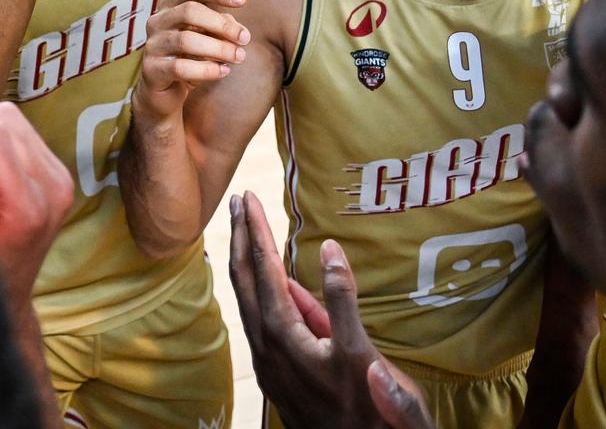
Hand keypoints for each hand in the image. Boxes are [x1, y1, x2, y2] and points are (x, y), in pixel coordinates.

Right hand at [134, 0, 247, 120]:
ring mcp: (152, 45)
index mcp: (170, 7)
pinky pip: (180, 67)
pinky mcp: (151, 69)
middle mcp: (157, 21)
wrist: (165, 94)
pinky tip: (224, 71)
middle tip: (245, 38)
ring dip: (218, 48)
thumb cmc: (190, 59)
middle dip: (222, 24)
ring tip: (239, 57)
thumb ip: (220, 27)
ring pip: (186, 40)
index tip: (243, 0)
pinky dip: (207, 69)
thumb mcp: (207, 37)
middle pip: (189, 12)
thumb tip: (237, 28)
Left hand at [228, 191, 434, 428]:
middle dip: (242, 239)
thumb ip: (341, 299)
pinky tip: (273, 283)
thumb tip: (328, 248)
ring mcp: (271, 360)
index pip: (263, 271)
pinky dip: (260, 290)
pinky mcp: (280, 371)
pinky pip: (262, 319)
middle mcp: (267, 346)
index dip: (256, 232)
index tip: (247, 198)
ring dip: (247, 263)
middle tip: (238, 201)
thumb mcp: (361, 353)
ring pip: (250, 301)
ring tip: (247, 231)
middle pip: (245, 281)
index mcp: (283, 335)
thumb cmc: (367, 409)